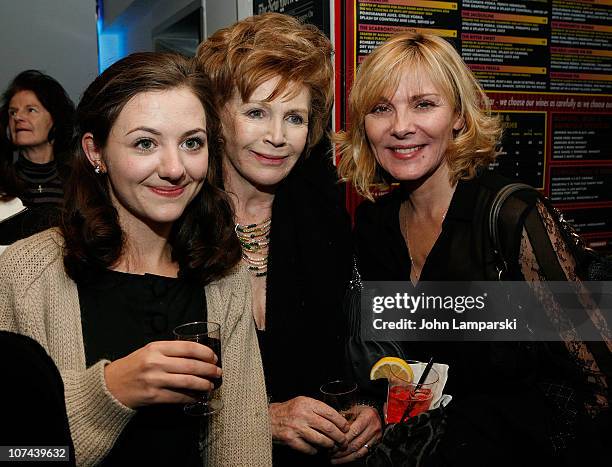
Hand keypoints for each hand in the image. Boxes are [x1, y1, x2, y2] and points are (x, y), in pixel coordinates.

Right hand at [104, 340, 220, 408]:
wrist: (110, 385)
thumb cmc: (134, 366)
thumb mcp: (149, 351)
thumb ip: (169, 351)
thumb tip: (197, 354)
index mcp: (157, 348)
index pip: (188, 347)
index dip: (205, 353)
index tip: (214, 357)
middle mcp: (156, 362)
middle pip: (191, 365)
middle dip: (209, 369)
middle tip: (218, 372)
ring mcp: (155, 380)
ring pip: (187, 382)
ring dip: (203, 384)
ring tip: (211, 385)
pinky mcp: (153, 396)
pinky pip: (178, 397)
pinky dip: (190, 397)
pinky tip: (197, 397)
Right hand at [269, 396, 349, 454]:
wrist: (267, 418)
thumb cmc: (288, 410)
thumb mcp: (302, 402)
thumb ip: (317, 408)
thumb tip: (337, 418)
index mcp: (307, 403)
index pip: (330, 413)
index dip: (341, 422)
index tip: (346, 428)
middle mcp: (302, 415)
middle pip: (328, 428)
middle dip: (339, 437)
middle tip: (344, 441)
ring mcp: (296, 428)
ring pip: (321, 440)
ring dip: (330, 445)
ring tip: (332, 446)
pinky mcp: (291, 440)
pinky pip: (309, 449)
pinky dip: (315, 451)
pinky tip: (316, 449)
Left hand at [331, 405, 382, 463]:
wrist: (374, 412)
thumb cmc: (360, 410)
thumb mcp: (352, 410)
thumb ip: (343, 419)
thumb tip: (331, 430)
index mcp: (368, 417)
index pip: (354, 431)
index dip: (342, 438)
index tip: (332, 442)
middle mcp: (374, 428)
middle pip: (356, 443)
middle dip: (342, 450)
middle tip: (330, 452)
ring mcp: (376, 437)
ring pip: (359, 451)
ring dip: (345, 456)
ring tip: (334, 458)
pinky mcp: (375, 444)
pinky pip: (362, 454)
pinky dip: (351, 458)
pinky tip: (342, 459)